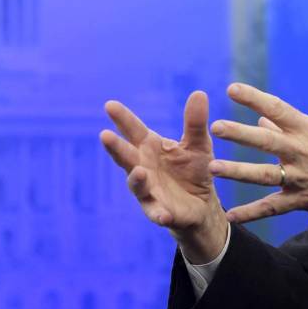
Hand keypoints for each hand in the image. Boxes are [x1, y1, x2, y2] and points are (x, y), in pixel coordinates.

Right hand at [100, 91, 227, 261]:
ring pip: (136, 185)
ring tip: (138, 172)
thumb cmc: (194, 169)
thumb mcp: (198, 144)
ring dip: (136, 179)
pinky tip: (164, 215)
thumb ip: (195, 122)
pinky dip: (158, 214)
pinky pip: (156, 213)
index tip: (110, 105)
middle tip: (105, 135)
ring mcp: (148, 190)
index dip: (121, 118)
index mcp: (149, 147)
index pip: (132, 130)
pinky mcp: (159, 211)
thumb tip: (199, 93)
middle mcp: (142, 167)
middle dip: (116, 147)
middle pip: (126, 156)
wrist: (202, 203)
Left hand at [208, 83, 307, 224]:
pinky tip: (230, 215)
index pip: (277, 109)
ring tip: (213, 168)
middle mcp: (302, 152)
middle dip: (240, 134)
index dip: (254, 98)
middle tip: (216, 127)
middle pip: (266, 141)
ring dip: (238, 171)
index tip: (232, 89)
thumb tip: (260, 118)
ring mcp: (301, 178)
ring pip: (264, 174)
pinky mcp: (302, 200)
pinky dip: (251, 213)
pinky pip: (272, 208)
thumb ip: (288, 128)